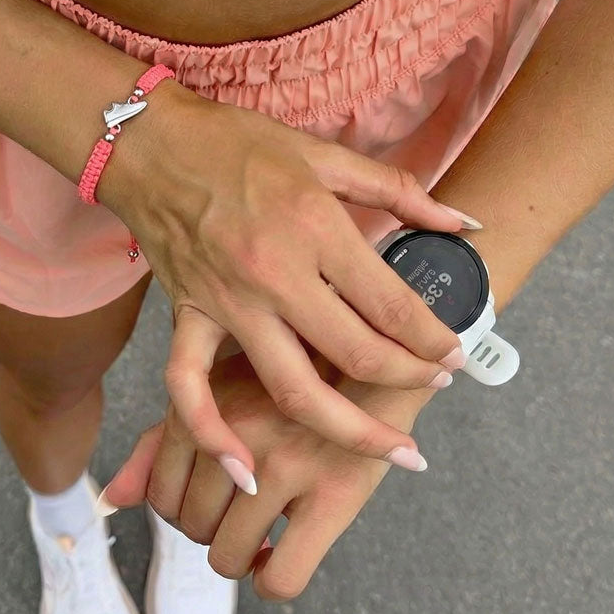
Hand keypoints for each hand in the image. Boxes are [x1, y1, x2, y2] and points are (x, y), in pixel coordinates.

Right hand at [99, 81, 471, 485]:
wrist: (150, 144)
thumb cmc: (236, 142)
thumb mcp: (323, 154)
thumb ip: (399, 189)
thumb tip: (463, 222)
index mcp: (314, 227)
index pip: (391, 304)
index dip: (434, 336)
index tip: (454, 351)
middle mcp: (274, 275)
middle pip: (357, 354)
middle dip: (410, 378)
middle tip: (438, 384)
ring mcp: (227, 304)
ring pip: (293, 390)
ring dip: (350, 432)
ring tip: (393, 454)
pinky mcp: (186, 318)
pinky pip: (190, 390)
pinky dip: (214, 436)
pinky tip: (247, 471)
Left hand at [99, 351, 434, 599]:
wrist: (378, 344)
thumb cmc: (292, 367)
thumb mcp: (221, 385)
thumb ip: (161, 440)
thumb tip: (112, 502)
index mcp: (203, 404)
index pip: (159, 492)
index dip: (179, 508)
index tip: (207, 501)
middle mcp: (237, 433)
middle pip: (190, 525)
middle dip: (209, 528)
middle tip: (238, 512)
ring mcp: (286, 464)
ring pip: (228, 555)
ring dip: (239, 554)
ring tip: (260, 533)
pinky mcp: (336, 493)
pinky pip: (283, 576)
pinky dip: (273, 579)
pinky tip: (282, 555)